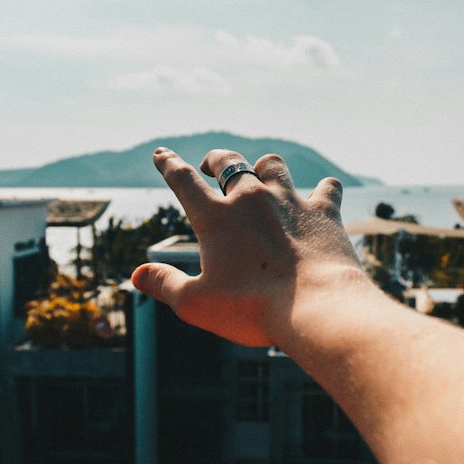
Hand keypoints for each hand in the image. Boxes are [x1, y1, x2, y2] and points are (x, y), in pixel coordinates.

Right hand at [130, 146, 365, 346]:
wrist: (316, 306)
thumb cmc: (251, 308)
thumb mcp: (196, 304)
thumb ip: (164, 285)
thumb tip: (137, 275)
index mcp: (215, 217)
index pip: (183, 180)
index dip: (168, 165)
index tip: (161, 154)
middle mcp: (251, 199)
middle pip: (228, 162)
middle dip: (216, 159)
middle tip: (210, 164)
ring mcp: (289, 201)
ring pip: (273, 165)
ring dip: (264, 167)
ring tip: (262, 172)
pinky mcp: (324, 213)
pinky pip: (326, 188)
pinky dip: (324, 189)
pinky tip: (325, 193)